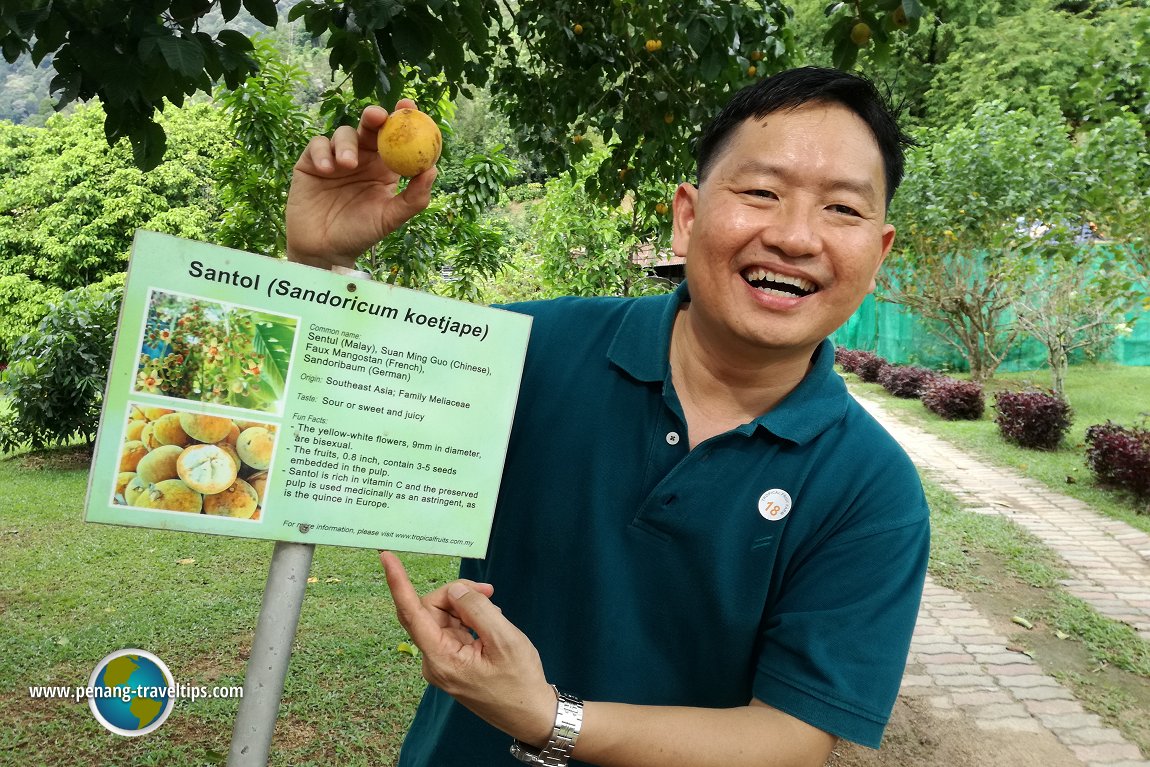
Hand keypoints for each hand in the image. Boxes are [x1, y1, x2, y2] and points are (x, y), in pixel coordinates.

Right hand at [285, 99, 436, 269]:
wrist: (324, 250)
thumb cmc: (360, 234)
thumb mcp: (390, 218)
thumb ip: (413, 198)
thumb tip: (432, 169)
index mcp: (385, 167)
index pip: (397, 138)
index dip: (403, 118)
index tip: (408, 106)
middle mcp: (363, 158)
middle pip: (370, 127)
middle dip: (374, 116)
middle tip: (378, 116)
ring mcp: (336, 158)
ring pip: (344, 134)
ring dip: (347, 144)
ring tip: (347, 165)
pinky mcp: (311, 162)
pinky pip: (317, 145)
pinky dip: (323, 153)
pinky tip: (327, 170)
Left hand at [380, 551, 555, 745]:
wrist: (531, 715)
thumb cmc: (520, 681)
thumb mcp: (504, 640)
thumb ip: (477, 610)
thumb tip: (456, 591)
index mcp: (441, 658)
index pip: (412, 613)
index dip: (398, 582)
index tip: (386, 557)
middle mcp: (434, 660)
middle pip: (429, 610)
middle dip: (455, 594)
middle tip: (488, 592)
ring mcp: (441, 662)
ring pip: (441, 617)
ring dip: (466, 607)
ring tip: (495, 613)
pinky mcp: (451, 662)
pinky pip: (451, 629)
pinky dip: (469, 619)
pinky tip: (490, 624)